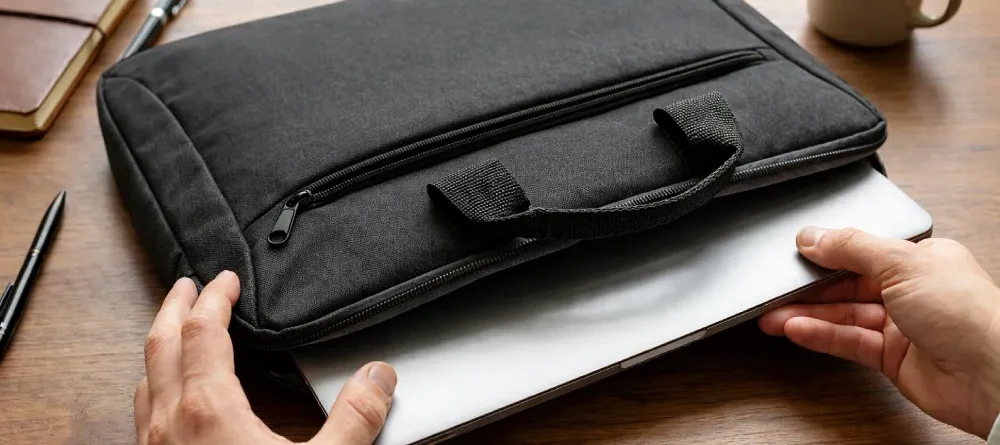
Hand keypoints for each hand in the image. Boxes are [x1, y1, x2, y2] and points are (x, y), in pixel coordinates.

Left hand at [134, 271, 396, 444]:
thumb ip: (355, 419)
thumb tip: (379, 377)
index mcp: (206, 410)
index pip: (201, 331)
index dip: (214, 298)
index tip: (227, 279)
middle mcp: (168, 424)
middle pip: (157, 344)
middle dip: (173, 307)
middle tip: (188, 285)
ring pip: (144, 379)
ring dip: (159, 346)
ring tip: (177, 334)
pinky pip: (144, 414)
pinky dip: (156, 386)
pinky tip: (174, 403)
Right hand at [760, 227, 999, 437]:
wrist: (992, 374)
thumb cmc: (968, 314)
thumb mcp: (902, 262)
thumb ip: (852, 247)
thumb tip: (813, 235)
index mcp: (922, 259)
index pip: (863, 251)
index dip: (828, 253)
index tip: (795, 253)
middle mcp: (912, 291)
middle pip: (848, 286)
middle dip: (810, 289)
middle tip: (775, 289)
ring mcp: (902, 326)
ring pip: (843, 316)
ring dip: (808, 315)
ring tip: (773, 316)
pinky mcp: (893, 359)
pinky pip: (848, 342)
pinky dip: (822, 336)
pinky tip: (797, 330)